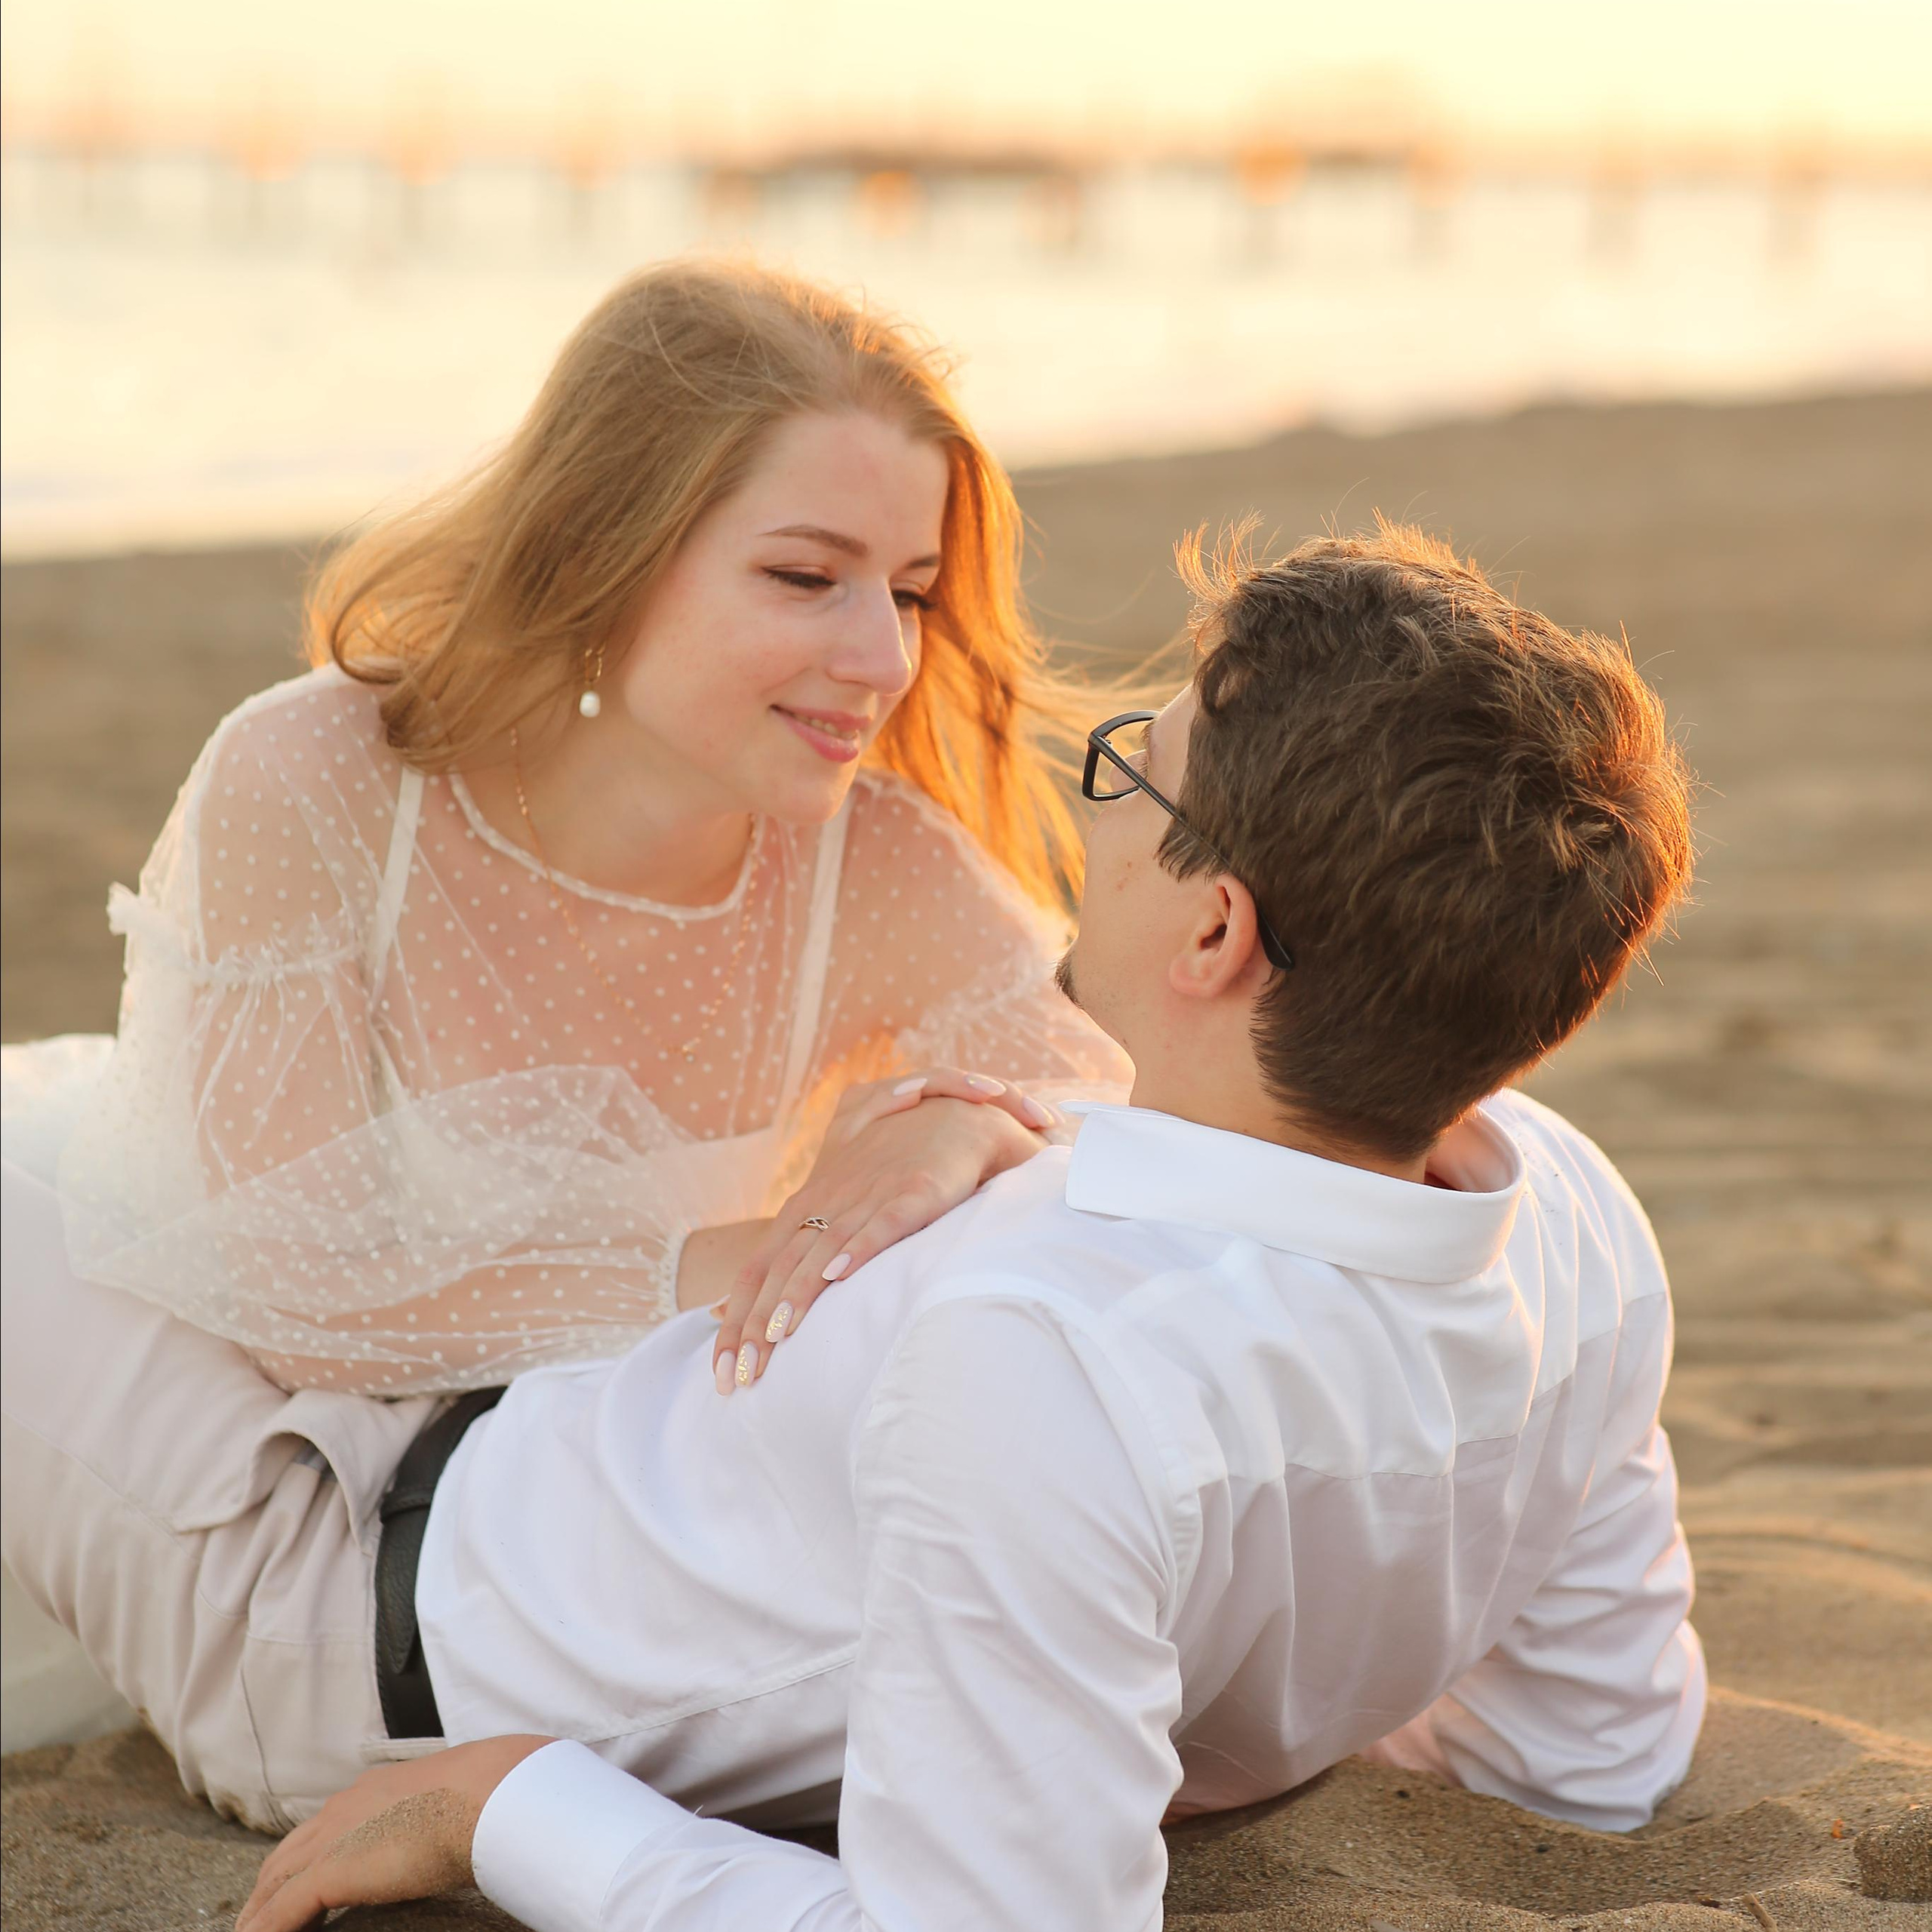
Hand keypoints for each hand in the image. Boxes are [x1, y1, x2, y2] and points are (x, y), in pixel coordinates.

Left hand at [234, 1736, 551, 1931]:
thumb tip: (459, 1826)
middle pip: (288, 1854)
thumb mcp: (454, 1802)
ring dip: (259, 1912)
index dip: (305, 1856)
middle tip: (257, 1916)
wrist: (488, 1794)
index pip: (324, 1827)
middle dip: (269, 1886)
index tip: (297, 1879)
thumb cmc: (489, 1794)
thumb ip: (438, 1815)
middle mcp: (344, 1808)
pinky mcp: (329, 1873)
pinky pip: (281, 1913)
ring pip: (276, 1882)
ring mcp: (333, 1839)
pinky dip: (264, 1930)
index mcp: (373, 1790)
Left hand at [712, 1069, 1055, 1389]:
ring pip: (821, 1250)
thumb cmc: (891, 1171)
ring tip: (777, 1337)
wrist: (952, 1119)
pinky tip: (839, 1274)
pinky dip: (858, 1247)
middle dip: (755, 1326)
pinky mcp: (913, 1191)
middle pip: (779, 1269)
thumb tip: (750, 1311)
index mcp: (804, 1209)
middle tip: (742, 1377)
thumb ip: (798, 1254)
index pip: (756, 1270)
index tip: (722, 1372)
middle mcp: (827, 1202)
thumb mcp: (835, 1207)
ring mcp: (868, 1196)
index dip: (735, 1320)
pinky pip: (881, 1223)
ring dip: (797, 1294)